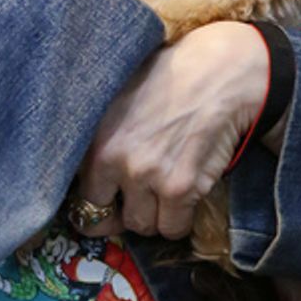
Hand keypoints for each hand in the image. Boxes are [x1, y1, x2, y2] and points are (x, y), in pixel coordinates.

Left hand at [70, 23, 269, 239]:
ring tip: (166, 194)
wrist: (220, 72)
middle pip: (107, 220)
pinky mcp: (180, 188)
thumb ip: (101, 137)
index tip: (109, 206)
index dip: (96, 206)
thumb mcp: (120, 100)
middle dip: (124, 214)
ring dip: (155, 217)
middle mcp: (115, 162)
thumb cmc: (172, 78)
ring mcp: (147, 177)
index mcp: (95, 140)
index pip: (80, 200)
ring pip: (143, 226)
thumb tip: (89, 171)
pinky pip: (174, 228)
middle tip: (140, 201)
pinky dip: (181, 220)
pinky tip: (187, 197)